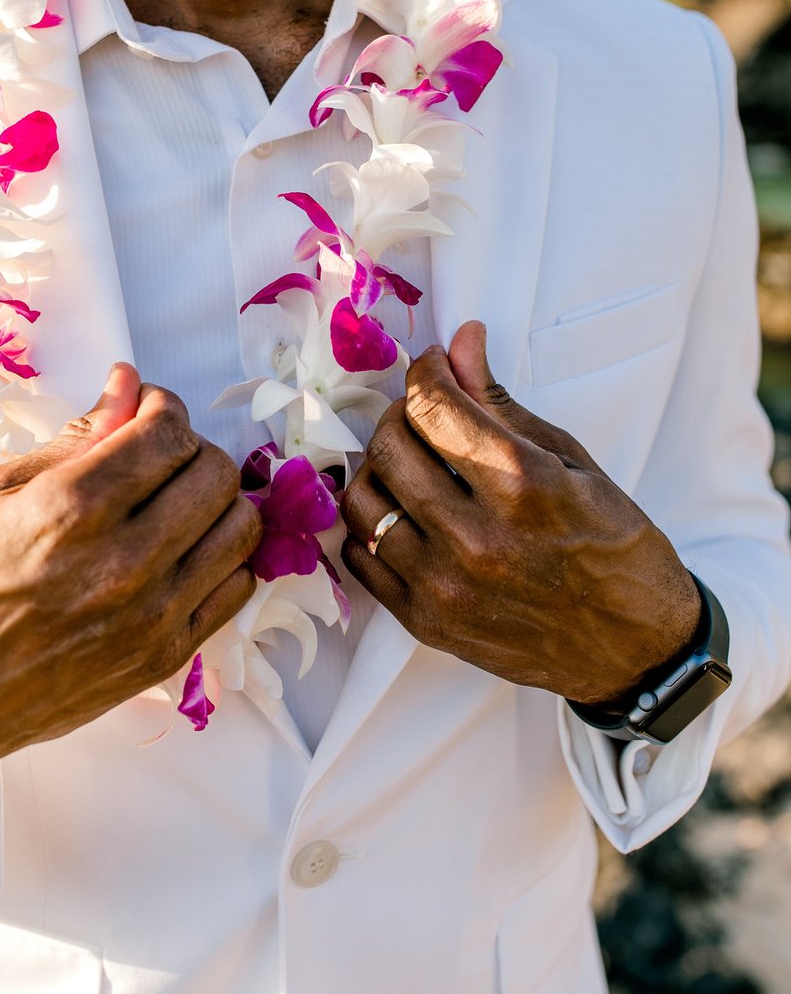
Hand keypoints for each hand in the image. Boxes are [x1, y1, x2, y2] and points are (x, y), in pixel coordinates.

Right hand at [0, 364, 260, 803]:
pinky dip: (223, 557)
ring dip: (217, 500)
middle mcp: (124, 560)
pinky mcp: (166, 655)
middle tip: (160, 456)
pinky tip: (185, 551)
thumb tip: (126, 385)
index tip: (147, 409)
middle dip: (192, 449)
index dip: (163, 406)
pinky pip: (237, 587)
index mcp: (73, 508)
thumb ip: (76, 438)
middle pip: (216, 473)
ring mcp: (153, 613)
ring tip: (177, 502)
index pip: (167, 432)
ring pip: (242, 527)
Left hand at [341, 322, 701, 706]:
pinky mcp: (426, 622)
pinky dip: (372, 525)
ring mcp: (445, 585)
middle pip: (390, 446)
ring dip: (381, 468)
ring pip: (365, 500)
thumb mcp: (571, 463)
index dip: (427, 372)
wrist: (635, 650)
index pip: (433, 406)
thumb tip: (460, 343)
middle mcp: (476, 536)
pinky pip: (360, 558)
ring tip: (412, 464)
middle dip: (402, 414)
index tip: (436, 367)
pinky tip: (404, 513)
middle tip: (427, 415)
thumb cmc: (615, 548)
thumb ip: (502, 405)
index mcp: (522, 485)